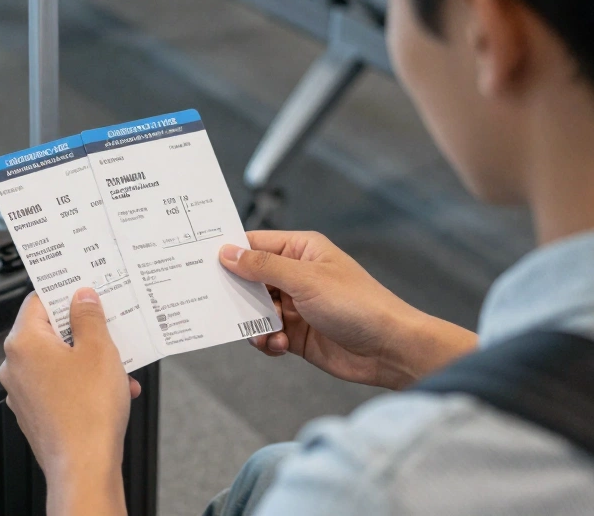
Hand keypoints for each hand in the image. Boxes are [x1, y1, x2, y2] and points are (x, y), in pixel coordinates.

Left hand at [0, 288, 135, 515]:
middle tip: (109, 326)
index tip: (85, 290)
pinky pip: (60, 385)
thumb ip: (89, 316)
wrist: (84, 467)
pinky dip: (84, 383)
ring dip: (89, 359)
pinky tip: (113, 389)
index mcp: (24, 343)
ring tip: (118, 367)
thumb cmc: (88, 412)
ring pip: (58, 361)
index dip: (64, 292)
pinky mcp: (35, 412)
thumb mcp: (99, 350)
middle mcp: (15, 366)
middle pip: (49, 331)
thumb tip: (82, 297)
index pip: (38, 300)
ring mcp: (23, 392)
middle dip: (83, 330)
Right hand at [220, 231, 476, 389]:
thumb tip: (228, 253)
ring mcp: (297, 306)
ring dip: (252, 321)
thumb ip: (263, 267)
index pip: (255, 244)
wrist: (390, 349)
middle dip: (236, 292)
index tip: (202, 261)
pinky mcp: (298, 334)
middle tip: (217, 301)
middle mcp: (298, 275)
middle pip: (251, 278)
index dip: (230, 251)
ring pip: (256, 309)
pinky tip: (276, 343)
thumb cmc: (360, 306)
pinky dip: (265, 339)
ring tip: (260, 330)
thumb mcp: (305, 280)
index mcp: (302, 250)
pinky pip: (267, 333)